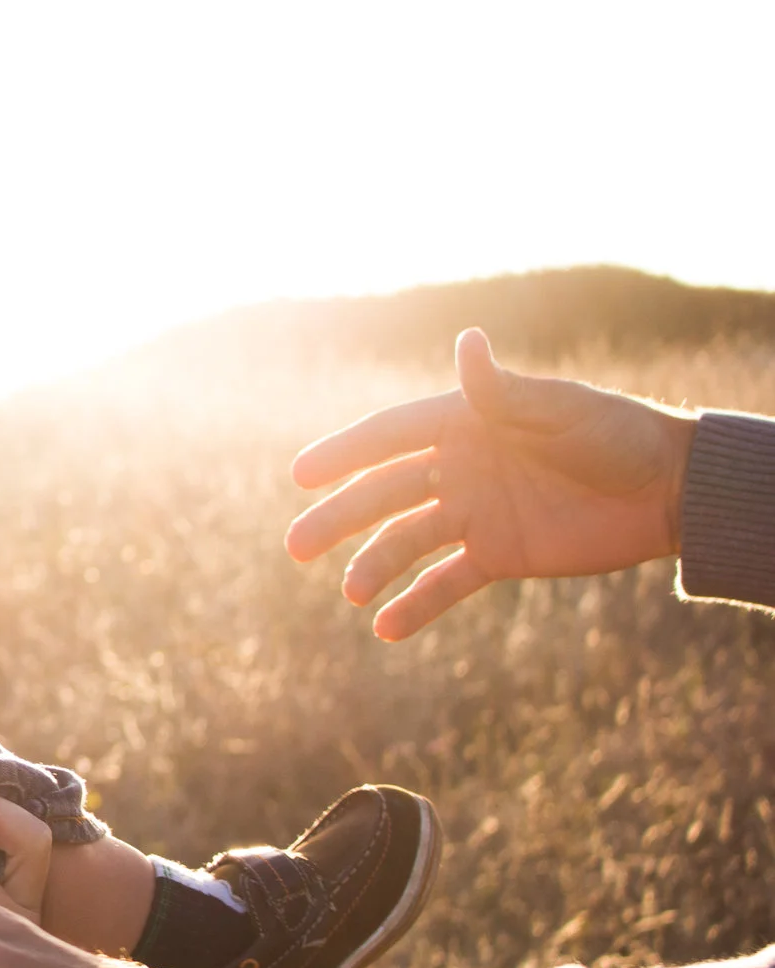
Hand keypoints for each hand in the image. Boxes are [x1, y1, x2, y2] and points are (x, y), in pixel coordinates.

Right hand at [287, 328, 698, 639]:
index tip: (300, 475)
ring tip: (352, 593)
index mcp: (465, 424)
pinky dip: (415, 604)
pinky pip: (445, 582)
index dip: (343, 453)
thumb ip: (504, 390)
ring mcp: (475, 514)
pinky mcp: (498, 556)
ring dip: (373, 565)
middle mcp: (459, 468)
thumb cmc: (617, 434)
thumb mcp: (559, 410)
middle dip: (338, 518)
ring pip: (406, 541)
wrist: (671, 490)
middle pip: (383, 494)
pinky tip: (385, 626)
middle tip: (296, 545)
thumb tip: (466, 341)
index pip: (389, 438)